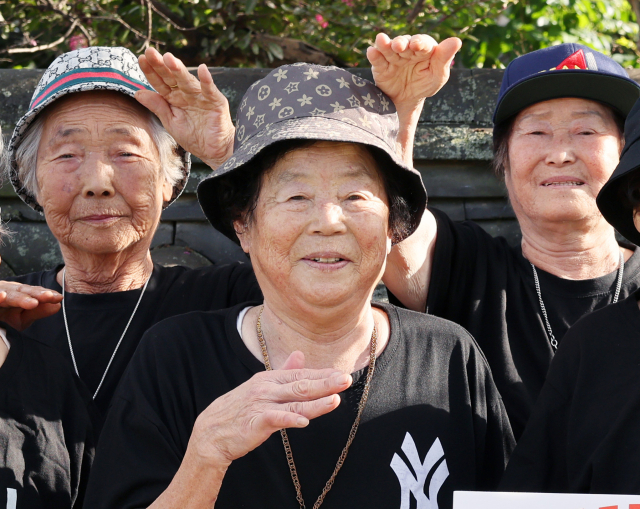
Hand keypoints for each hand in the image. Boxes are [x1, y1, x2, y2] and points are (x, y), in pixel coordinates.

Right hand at [0, 281, 61, 329]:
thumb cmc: (3, 315)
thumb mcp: (21, 317)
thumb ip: (38, 312)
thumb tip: (58, 306)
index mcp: (17, 293)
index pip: (33, 293)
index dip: (45, 294)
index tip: (58, 298)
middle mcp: (7, 291)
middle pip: (22, 292)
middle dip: (36, 294)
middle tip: (49, 297)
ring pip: (7, 294)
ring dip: (19, 297)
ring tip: (32, 302)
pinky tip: (1, 296)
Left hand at [136, 48, 235, 169]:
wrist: (214, 151)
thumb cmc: (194, 137)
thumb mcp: (171, 123)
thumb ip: (157, 107)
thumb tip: (137, 93)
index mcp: (175, 98)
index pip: (161, 82)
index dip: (151, 71)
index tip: (141, 58)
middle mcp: (187, 94)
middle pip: (172, 77)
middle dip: (161, 65)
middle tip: (150, 52)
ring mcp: (202, 96)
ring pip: (188, 81)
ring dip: (179, 70)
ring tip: (169, 58)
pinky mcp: (216, 102)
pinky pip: (210, 90)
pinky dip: (207, 81)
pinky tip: (202, 69)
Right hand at [187, 351, 349, 468]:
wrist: (210, 432)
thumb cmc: (239, 409)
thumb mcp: (261, 386)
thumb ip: (284, 372)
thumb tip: (300, 355)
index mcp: (270, 378)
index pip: (301, 375)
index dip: (322, 375)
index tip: (341, 374)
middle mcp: (266, 388)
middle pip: (300, 385)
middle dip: (325, 383)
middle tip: (345, 380)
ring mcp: (260, 404)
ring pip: (293, 403)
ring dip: (315, 402)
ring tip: (334, 400)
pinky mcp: (254, 422)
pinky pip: (275, 420)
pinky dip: (290, 420)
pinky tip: (304, 422)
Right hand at [367, 33, 460, 115]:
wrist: (407, 102)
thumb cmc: (425, 85)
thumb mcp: (438, 75)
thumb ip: (445, 58)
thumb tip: (457, 40)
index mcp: (423, 50)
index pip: (423, 43)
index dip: (420, 43)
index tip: (417, 45)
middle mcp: (407, 50)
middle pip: (404, 43)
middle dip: (401, 43)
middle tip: (399, 46)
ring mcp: (393, 57)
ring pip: (388, 48)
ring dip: (385, 44)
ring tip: (382, 41)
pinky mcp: (381, 66)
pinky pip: (377, 59)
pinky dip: (374, 55)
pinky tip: (372, 51)